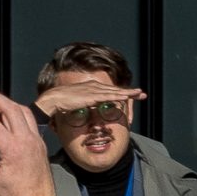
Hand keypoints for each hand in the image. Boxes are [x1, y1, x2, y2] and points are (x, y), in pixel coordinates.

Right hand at [33, 80, 147, 118]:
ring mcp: (93, 90)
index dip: (121, 92)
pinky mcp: (91, 95)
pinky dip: (117, 96)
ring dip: (127, 93)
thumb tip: (92, 109)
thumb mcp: (79, 102)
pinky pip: (107, 96)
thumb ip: (87, 104)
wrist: (54, 99)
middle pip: (115, 89)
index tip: (132, 95)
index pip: (110, 90)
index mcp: (92, 87)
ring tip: (139, 94)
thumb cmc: (64, 102)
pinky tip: (126, 97)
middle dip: (129, 92)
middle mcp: (94, 86)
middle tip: (142, 94)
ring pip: (114, 92)